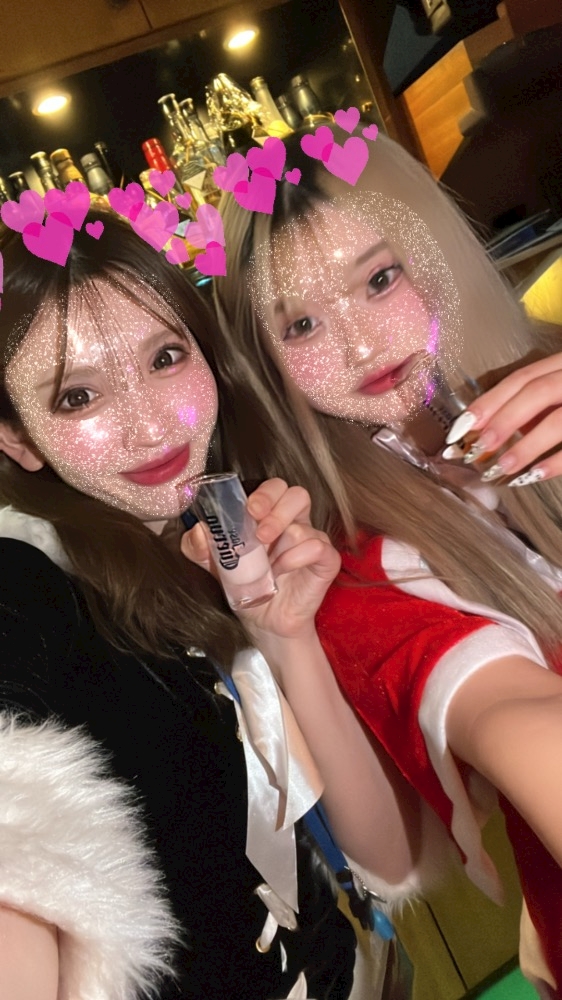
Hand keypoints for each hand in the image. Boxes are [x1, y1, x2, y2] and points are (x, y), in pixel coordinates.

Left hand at [181, 478, 340, 640]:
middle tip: (260, 534)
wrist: (262, 622)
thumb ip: (198, 547)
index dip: (265, 494)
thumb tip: (198, 530)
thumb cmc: (245, 587)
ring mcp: (313, 541)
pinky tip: (281, 571)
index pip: (275, 488)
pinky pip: (318, 547)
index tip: (249, 510)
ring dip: (280, 546)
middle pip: (298, 495)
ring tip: (266, 566)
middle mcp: (294, 523)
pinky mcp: (326, 561)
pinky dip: (296, 557)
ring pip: (303, 526)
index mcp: (270, 515)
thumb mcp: (214, 566)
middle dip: (277, 510)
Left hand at [445, 353, 561, 485]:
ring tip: (500, 468)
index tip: (460, 428)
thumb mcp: (561, 389)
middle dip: (502, 420)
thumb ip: (536, 404)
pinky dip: (556, 461)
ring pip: (559, 419)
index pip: (522, 377)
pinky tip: (533, 476)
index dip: (489, 401)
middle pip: (538, 391)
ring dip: (525, 445)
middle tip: (475, 450)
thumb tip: (488, 433)